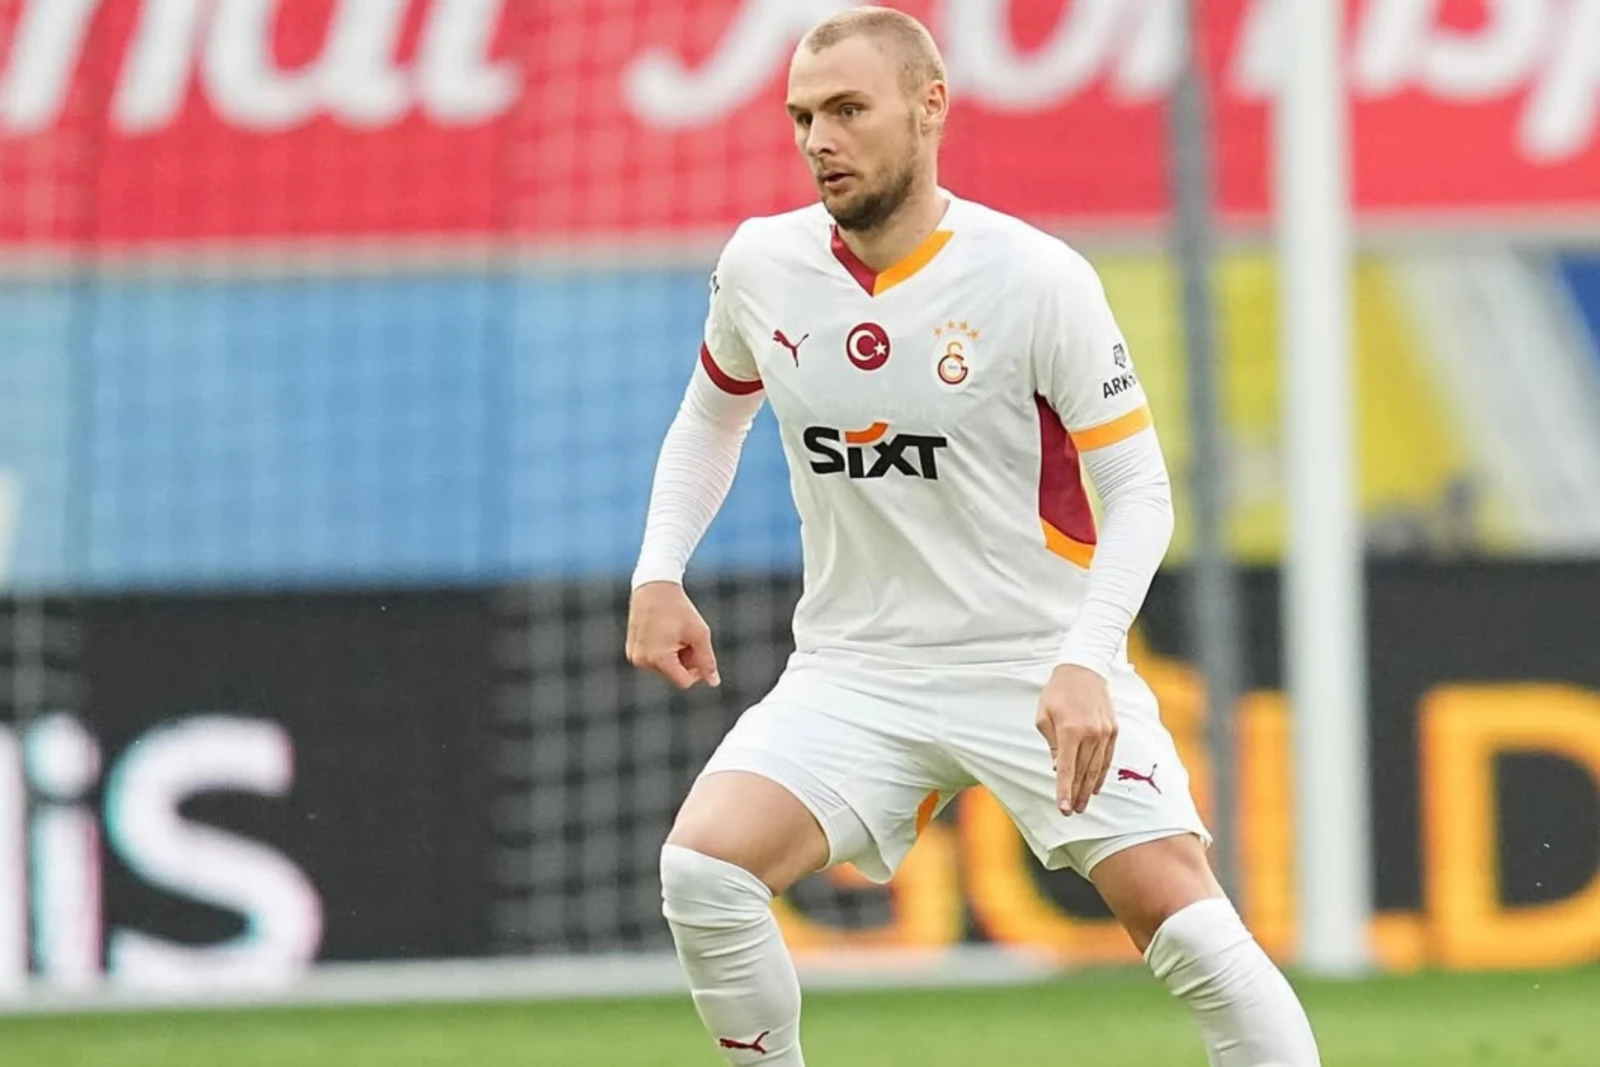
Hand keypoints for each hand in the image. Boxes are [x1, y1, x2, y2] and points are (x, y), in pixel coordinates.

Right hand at [625, 581, 720, 689]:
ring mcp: (634, 656)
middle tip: (687, 637)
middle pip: (673, 675)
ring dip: (674, 656)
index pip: (684, 682)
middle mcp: (642, 661)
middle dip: (684, 661)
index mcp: (659, 659)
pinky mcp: (631, 650)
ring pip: (664, 668)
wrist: (654, 586)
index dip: (697, 671)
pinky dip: (662, 651)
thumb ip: (707, 660)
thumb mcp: (699, 634)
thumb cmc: (678, 609)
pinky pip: (652, 660)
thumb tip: (714, 682)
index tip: (700, 652)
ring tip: (675, 633)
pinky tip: (664, 632)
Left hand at [1035, 664, 1117, 815]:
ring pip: (1097, 768)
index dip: (1064, 791)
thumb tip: (1058, 768)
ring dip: (1089, 789)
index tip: (1063, 809)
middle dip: (1077, 794)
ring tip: (1083, 804)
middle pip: (1083, 772)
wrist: (1083, 670)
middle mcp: (1091, 733)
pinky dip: (1101, 774)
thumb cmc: (1056, 693)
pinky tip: (1096, 787)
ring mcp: (1104, 732)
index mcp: (1070, 730)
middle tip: (1073, 811)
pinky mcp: (1113, 730)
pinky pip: (1107, 758)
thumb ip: (1051, 744)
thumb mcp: (1044, 717)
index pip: (1067, 769)